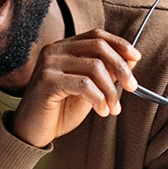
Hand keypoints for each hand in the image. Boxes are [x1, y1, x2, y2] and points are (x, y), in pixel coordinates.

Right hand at [10, 30, 140, 147]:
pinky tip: (102, 111)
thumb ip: (105, 74)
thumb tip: (132, 60)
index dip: (119, 44)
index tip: (136, 58)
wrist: (32, 132)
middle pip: (98, 48)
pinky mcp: (46, 81)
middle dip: (121, 68)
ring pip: (94, 67)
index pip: (96, 35)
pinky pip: (83, 84)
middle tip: (132, 88)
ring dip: (111, 91)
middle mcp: (54, 50)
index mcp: (63, 48)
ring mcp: (48, 64)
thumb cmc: (58, 111)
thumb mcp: (88, 90)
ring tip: (114, 108)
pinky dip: (99, 99)